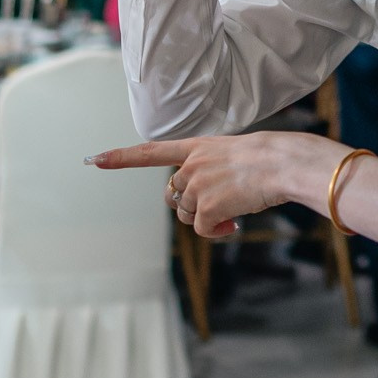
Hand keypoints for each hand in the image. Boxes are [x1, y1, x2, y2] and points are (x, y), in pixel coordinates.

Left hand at [93, 132, 339, 238]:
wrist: (282, 163)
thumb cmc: (266, 159)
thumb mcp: (230, 154)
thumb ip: (208, 169)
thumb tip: (201, 204)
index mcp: (196, 146)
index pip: (150, 151)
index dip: (121, 157)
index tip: (95, 159)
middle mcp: (191, 164)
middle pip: (173, 195)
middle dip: (188, 205)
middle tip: (217, 207)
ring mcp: (197, 185)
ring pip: (187, 214)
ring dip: (206, 219)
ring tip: (232, 212)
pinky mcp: (208, 206)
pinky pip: (202, 229)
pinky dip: (216, 231)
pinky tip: (234, 223)